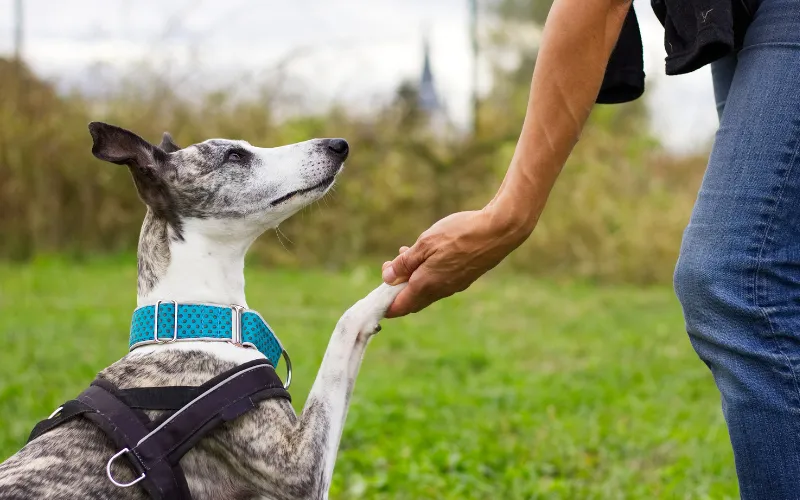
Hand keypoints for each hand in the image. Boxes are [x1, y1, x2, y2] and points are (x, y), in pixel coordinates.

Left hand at [381, 205, 532, 316]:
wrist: (498, 231)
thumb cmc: (460, 234)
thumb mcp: (425, 243)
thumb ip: (405, 263)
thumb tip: (387, 277)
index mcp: (426, 284)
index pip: (400, 306)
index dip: (385, 305)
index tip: (376, 298)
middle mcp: (440, 291)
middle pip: (412, 301)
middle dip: (396, 288)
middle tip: (390, 267)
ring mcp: (454, 286)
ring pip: (425, 290)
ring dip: (412, 278)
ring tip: (406, 253)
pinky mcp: (464, 279)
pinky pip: (439, 283)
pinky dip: (427, 274)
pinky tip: (428, 255)